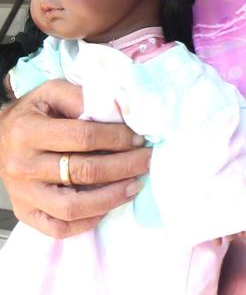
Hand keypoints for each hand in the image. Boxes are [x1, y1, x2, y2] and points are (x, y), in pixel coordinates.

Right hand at [0, 79, 150, 238]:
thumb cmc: (31, 112)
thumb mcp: (51, 92)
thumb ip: (81, 97)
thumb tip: (117, 111)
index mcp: (30, 131)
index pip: (84, 137)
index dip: (116, 138)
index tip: (138, 138)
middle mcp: (24, 166)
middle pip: (84, 172)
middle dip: (124, 166)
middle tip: (147, 161)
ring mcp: (24, 193)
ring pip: (73, 206)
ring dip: (111, 198)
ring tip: (135, 185)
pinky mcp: (25, 212)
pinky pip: (58, 227)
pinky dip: (86, 221)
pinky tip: (107, 207)